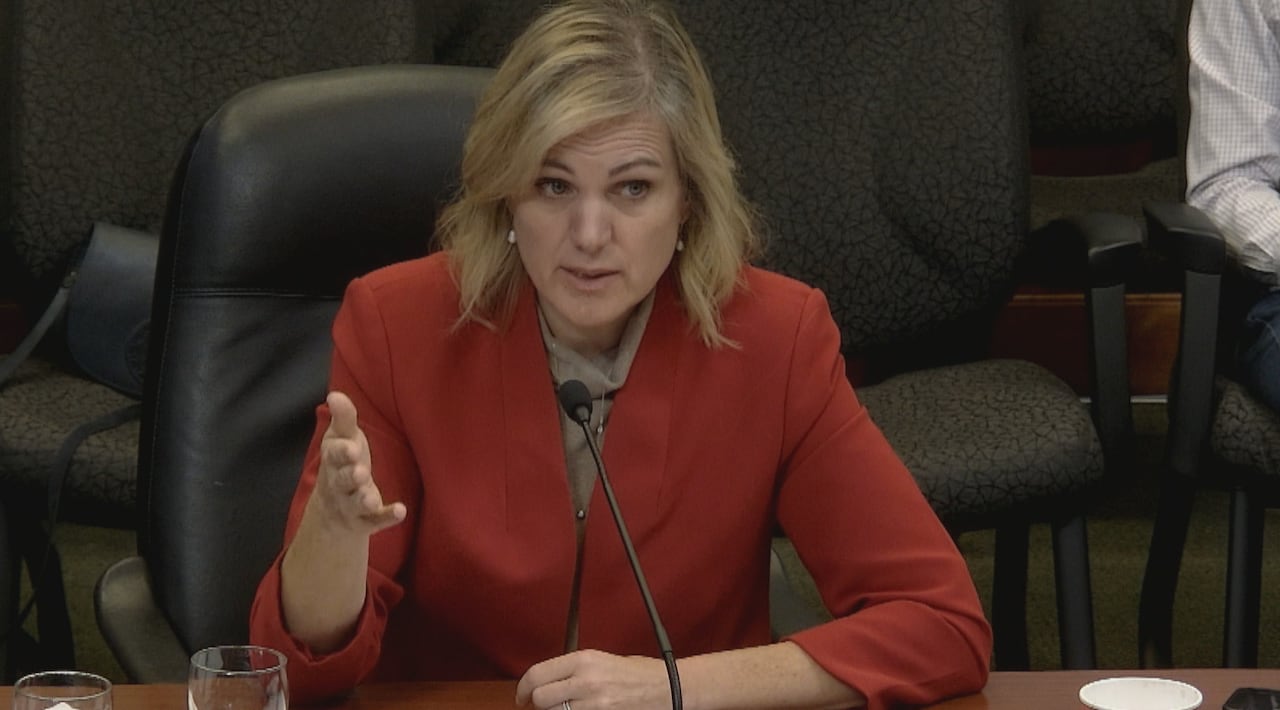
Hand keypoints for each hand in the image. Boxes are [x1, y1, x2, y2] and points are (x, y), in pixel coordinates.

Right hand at [314, 391, 405, 534]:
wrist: (331, 509)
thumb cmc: (341, 463)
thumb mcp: (341, 439)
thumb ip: (343, 418)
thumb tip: (335, 393)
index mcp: (333, 460)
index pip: (334, 455)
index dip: (342, 452)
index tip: (352, 447)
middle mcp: (339, 483)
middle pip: (342, 481)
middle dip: (350, 476)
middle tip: (360, 472)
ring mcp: (351, 504)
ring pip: (355, 503)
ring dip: (363, 499)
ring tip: (371, 496)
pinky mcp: (365, 520)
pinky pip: (375, 521)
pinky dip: (386, 517)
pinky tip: (401, 511)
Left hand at [515, 649, 671, 709]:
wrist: (666, 687)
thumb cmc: (637, 672)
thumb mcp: (601, 661)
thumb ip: (573, 669)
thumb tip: (546, 681)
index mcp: (584, 660)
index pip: (537, 675)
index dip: (522, 689)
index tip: (521, 697)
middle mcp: (586, 680)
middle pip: (540, 699)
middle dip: (538, 704)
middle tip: (542, 705)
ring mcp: (595, 703)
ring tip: (566, 707)